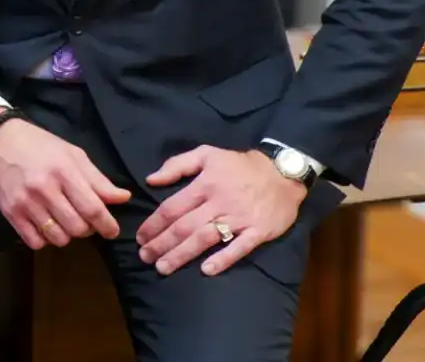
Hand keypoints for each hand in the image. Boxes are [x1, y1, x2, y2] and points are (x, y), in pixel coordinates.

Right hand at [0, 109, 130, 249]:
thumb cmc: (39, 145)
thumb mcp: (72, 154)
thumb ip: (97, 180)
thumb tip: (123, 198)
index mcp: (64, 171)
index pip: (93, 209)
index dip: (107, 225)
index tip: (111, 230)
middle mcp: (44, 189)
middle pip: (77, 228)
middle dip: (86, 228)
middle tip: (83, 219)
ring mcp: (25, 203)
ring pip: (58, 238)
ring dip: (66, 234)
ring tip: (63, 221)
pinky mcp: (10, 213)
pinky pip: (35, 242)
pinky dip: (45, 239)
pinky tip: (45, 225)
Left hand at [136, 146, 306, 275]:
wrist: (283, 172)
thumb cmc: (240, 165)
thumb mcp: (207, 154)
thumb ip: (177, 165)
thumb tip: (150, 179)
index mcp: (204, 185)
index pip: (172, 208)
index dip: (154, 224)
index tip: (140, 238)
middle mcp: (219, 203)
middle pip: (185, 227)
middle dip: (162, 244)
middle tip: (145, 258)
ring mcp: (239, 219)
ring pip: (206, 239)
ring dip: (183, 254)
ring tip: (164, 267)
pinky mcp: (258, 231)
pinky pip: (239, 248)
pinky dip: (223, 259)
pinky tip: (207, 270)